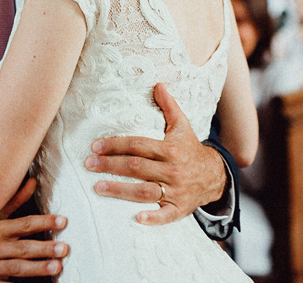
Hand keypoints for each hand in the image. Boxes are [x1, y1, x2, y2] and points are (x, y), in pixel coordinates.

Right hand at [0, 178, 68, 282]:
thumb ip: (14, 200)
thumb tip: (33, 182)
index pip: (24, 224)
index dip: (43, 222)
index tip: (62, 221)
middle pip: (23, 248)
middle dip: (44, 248)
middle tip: (63, 248)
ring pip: (17, 268)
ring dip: (38, 268)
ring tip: (56, 267)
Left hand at [83, 83, 226, 224]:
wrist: (214, 175)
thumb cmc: (190, 148)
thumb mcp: (182, 125)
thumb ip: (169, 106)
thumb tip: (157, 84)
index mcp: (171, 149)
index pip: (138, 145)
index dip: (116, 145)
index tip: (95, 146)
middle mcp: (173, 170)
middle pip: (136, 167)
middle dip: (110, 165)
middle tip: (88, 165)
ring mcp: (176, 191)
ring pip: (145, 191)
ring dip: (120, 190)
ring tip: (97, 187)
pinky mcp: (179, 209)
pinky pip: (165, 216)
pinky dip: (152, 218)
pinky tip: (135, 218)